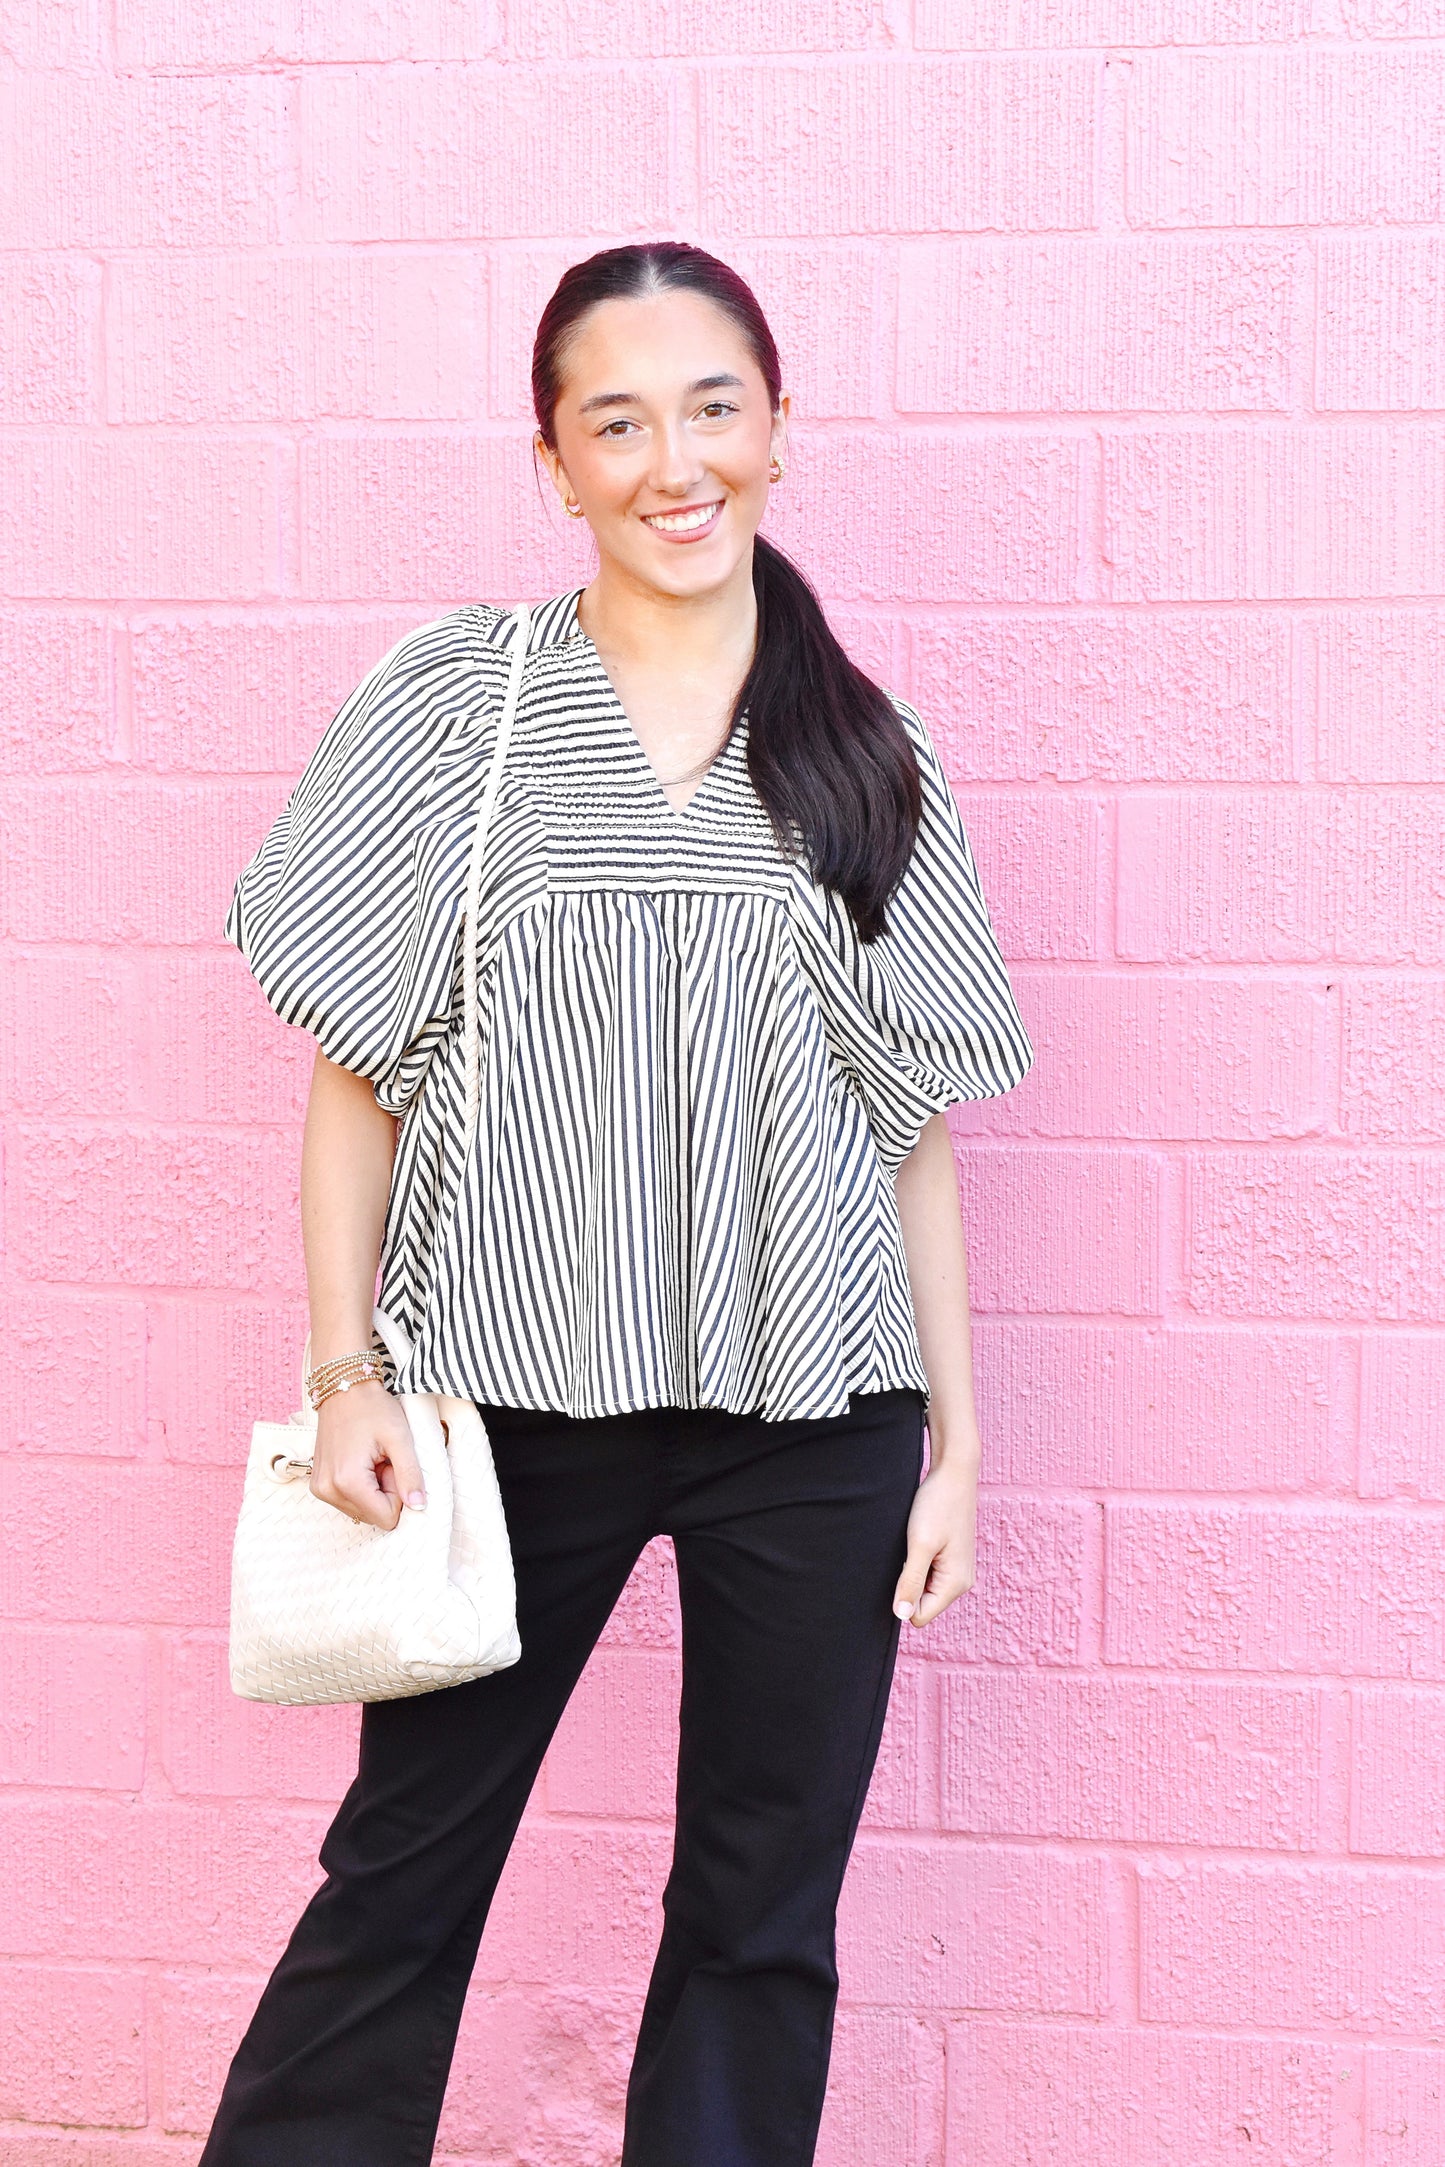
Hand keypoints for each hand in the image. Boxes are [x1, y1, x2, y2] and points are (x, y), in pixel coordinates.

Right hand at [308, 1380, 424, 1529]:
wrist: (344, 1388)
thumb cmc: (372, 1407)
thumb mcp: (400, 1438)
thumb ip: (411, 1475)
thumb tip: (419, 1506)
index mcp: (347, 1482)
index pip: (385, 1518)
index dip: (398, 1494)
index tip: (393, 1465)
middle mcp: (328, 1491)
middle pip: (373, 1515)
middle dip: (385, 1491)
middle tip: (382, 1459)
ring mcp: (320, 1489)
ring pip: (362, 1510)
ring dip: (374, 1488)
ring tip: (372, 1457)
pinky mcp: (319, 1484)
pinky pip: (349, 1500)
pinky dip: (361, 1485)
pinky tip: (361, 1459)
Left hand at [891, 1451, 977, 1627]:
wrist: (953, 1472)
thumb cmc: (937, 1505)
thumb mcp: (920, 1545)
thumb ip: (910, 1582)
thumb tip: (901, 1615)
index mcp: (955, 1584)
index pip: (918, 1616)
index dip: (901, 1596)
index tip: (902, 1566)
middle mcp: (961, 1582)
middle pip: (921, 1604)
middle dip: (907, 1583)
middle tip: (908, 1552)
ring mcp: (957, 1570)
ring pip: (923, 1588)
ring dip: (912, 1570)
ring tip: (914, 1543)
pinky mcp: (951, 1558)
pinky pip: (928, 1574)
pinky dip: (918, 1561)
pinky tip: (918, 1539)